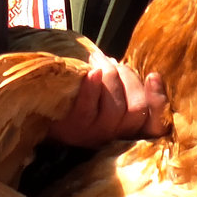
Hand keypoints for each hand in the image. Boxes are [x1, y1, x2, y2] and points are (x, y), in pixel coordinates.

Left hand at [48, 50, 169, 147]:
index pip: (154, 123)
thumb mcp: (102, 98)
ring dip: (110, 76)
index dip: (158, 101)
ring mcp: (95, 136)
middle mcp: (114, 137)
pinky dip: (92, 86)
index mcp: (125, 130)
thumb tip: (129, 68)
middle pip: (137, 108)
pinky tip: (90, 71)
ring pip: (116, 108)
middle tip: (110, 61)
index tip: (153, 75)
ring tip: (96, 60)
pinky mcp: (75, 131)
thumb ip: (120, 89)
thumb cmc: (75, 102)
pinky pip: (89, 108)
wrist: (38, 115)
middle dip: (127, 77)